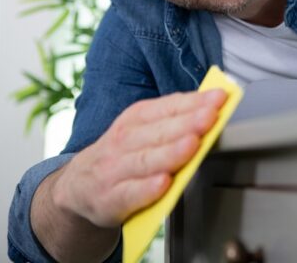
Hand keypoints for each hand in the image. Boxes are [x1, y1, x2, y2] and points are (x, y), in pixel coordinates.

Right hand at [51, 89, 226, 227]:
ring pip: (145, 160)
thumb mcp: (142, 131)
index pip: (167, 107)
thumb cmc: (122, 155)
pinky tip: (164, 183)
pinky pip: (130, 194)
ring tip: (192, 145)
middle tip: (210, 117)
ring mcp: (114, 171)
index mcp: (134, 120)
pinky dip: (147, 189)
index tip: (219, 97)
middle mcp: (122, 142)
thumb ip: (173, 121)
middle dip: (187, 123)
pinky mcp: (109, 199)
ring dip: (171, 152)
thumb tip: (212, 107)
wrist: (77, 188)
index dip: (193, 102)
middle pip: (159, 132)